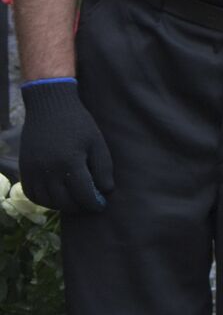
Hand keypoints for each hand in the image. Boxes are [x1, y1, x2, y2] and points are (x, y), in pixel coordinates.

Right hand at [19, 79, 113, 212]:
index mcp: (70, 161)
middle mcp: (49, 169)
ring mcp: (34, 170)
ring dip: (61, 206)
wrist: (50, 107)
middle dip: (79, 207)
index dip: (93, 204)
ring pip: (47, 201)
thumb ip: (103, 167)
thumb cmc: (78, 123)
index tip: (101, 206)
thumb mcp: (96, 141)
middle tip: (88, 205)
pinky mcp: (25, 169)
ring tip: (74, 202)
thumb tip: (106, 191)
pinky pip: (32, 194)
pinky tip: (56, 197)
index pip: (83, 194)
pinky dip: (44, 200)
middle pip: (64, 201)